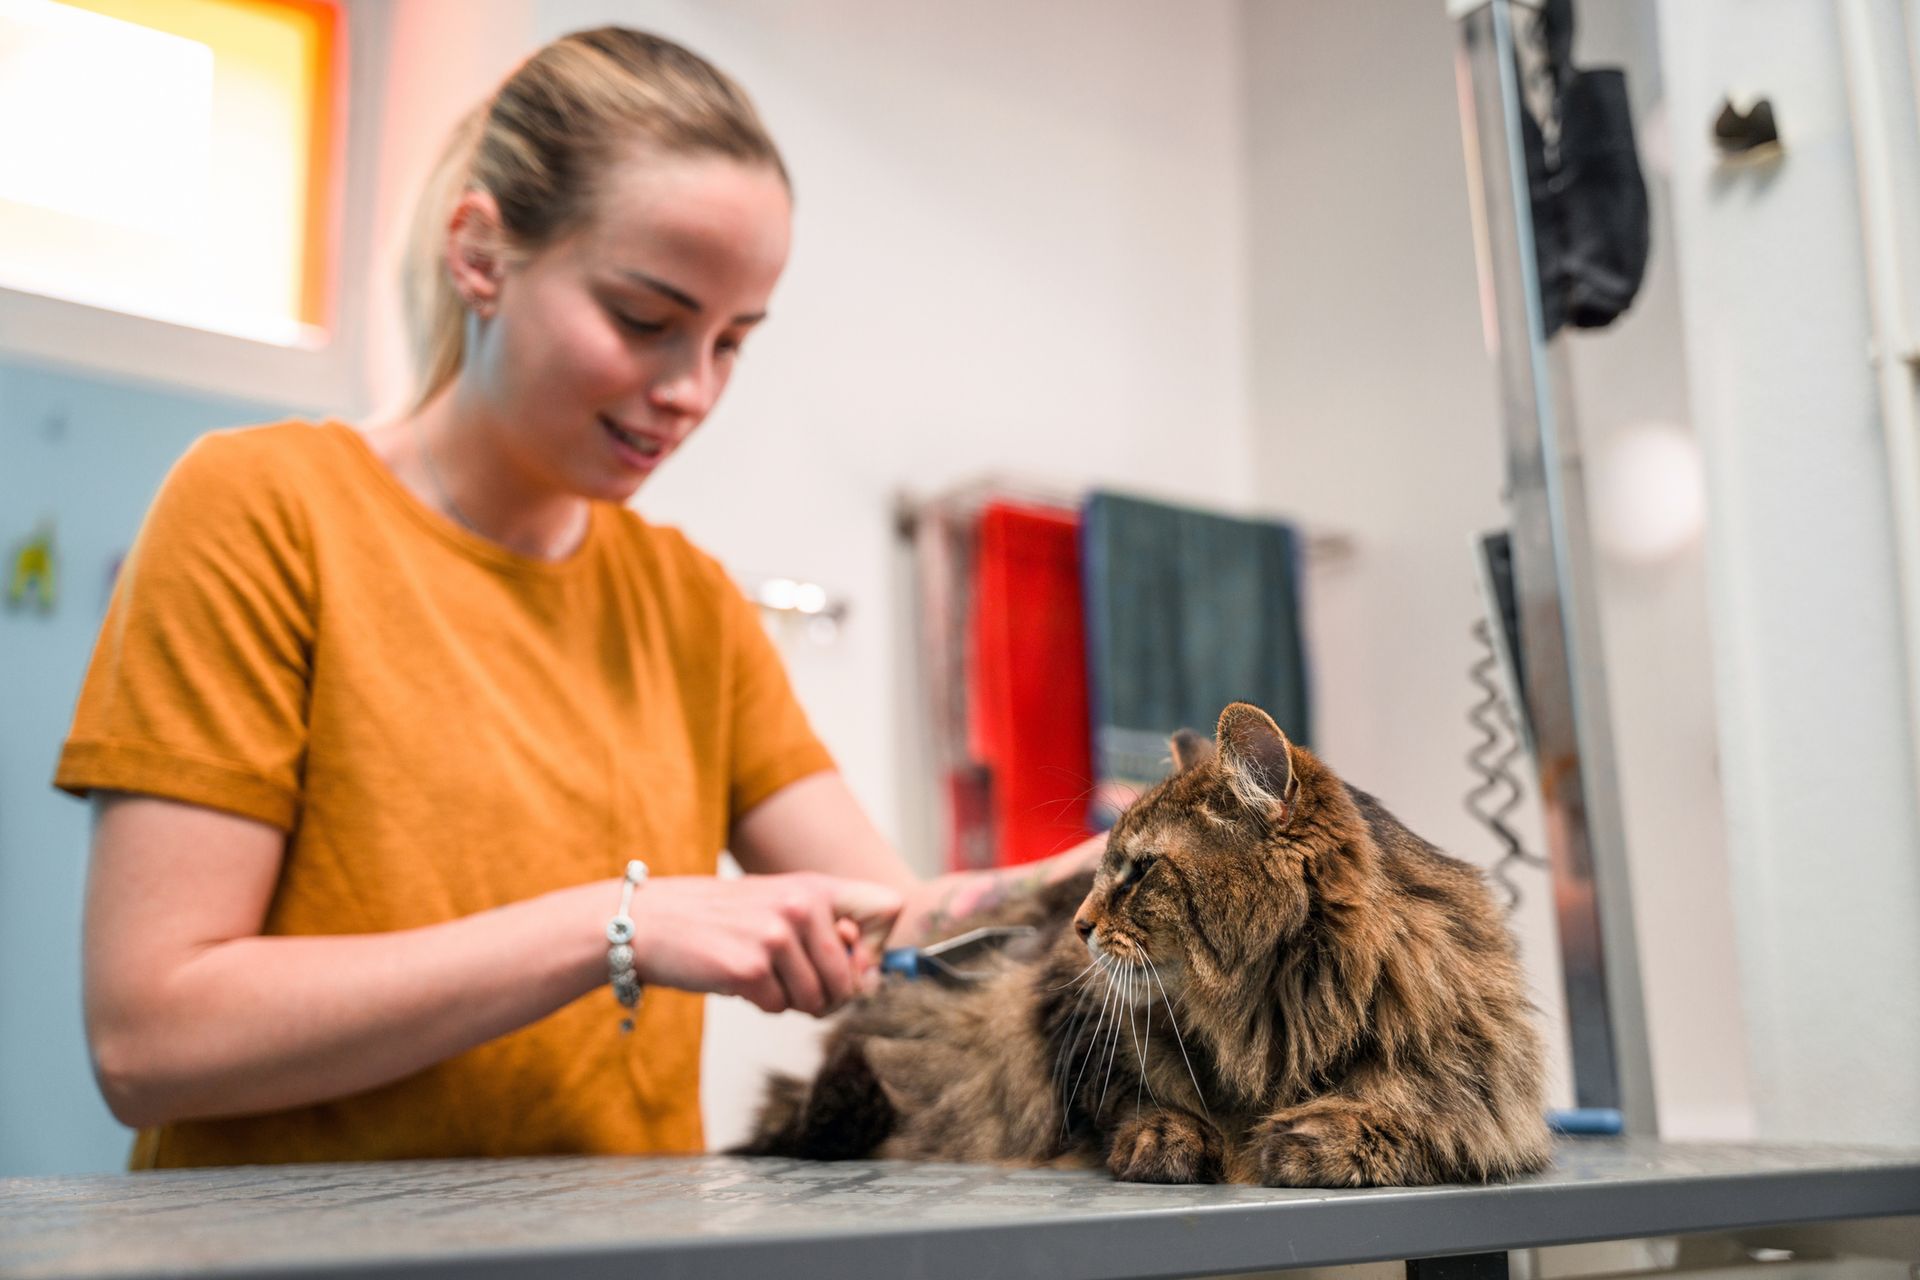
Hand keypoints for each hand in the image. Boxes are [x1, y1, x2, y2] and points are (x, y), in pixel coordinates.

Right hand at [627, 873, 902, 1015]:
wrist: (653, 921)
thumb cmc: (720, 918)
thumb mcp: (780, 904)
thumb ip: (827, 930)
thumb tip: (871, 977)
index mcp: (815, 886)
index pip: (889, 908)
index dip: (876, 948)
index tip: (853, 963)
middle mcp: (801, 905)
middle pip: (851, 979)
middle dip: (826, 996)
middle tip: (792, 984)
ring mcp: (776, 936)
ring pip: (817, 1000)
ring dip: (791, 1000)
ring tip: (761, 974)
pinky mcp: (749, 969)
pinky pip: (780, 1008)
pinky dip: (762, 1003)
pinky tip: (738, 978)